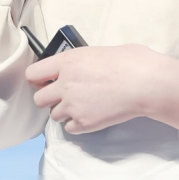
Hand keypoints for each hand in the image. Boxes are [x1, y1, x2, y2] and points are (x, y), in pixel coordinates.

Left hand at [26, 44, 160, 134]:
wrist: (145, 82)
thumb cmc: (128, 61)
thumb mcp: (96, 52)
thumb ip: (78, 62)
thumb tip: (75, 68)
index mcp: (67, 62)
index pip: (33, 74)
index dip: (38, 78)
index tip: (44, 80)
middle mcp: (65, 84)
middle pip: (38, 99)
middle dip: (49, 97)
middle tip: (63, 94)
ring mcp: (73, 106)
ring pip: (53, 115)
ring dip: (64, 110)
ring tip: (83, 103)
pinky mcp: (84, 123)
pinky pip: (69, 127)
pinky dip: (77, 123)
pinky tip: (90, 113)